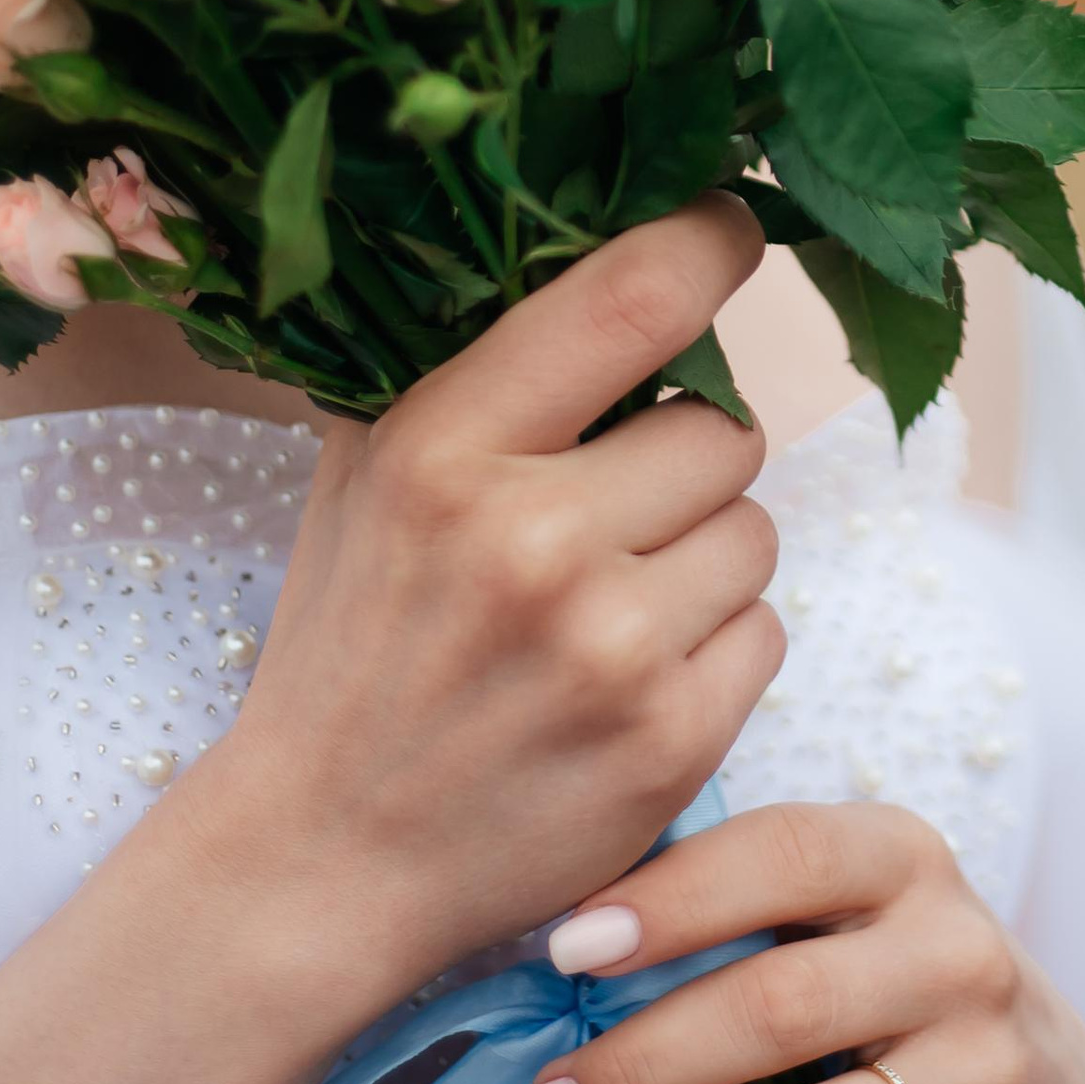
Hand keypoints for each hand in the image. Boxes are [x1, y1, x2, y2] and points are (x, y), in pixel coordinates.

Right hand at [177, 199, 783, 1006]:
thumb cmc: (352, 645)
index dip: (711, 240)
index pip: (633, 296)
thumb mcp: (364, 479)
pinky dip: (716, 651)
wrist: (318, 859)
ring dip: (705, 559)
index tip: (737, 224)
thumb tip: (598, 237)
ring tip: (610, 608)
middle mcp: (533, 540)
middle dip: (684, 462)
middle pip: (723, 429)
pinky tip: (629, 682)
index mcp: (446, 448)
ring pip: (755, 531)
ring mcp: (611, 648)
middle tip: (609, 516)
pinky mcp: (671, 740)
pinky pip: (766, 634)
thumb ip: (470, 368)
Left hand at [510, 802, 1084, 1083]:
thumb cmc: (884, 983)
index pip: (782, 857)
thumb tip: (544, 945)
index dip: (671, 902)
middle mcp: (961, 957)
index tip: (562, 952)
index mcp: (903, 861)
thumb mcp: (838, 907)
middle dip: (641, 1068)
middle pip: (783, 1012)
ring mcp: (994, 1078)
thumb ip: (723, 899)